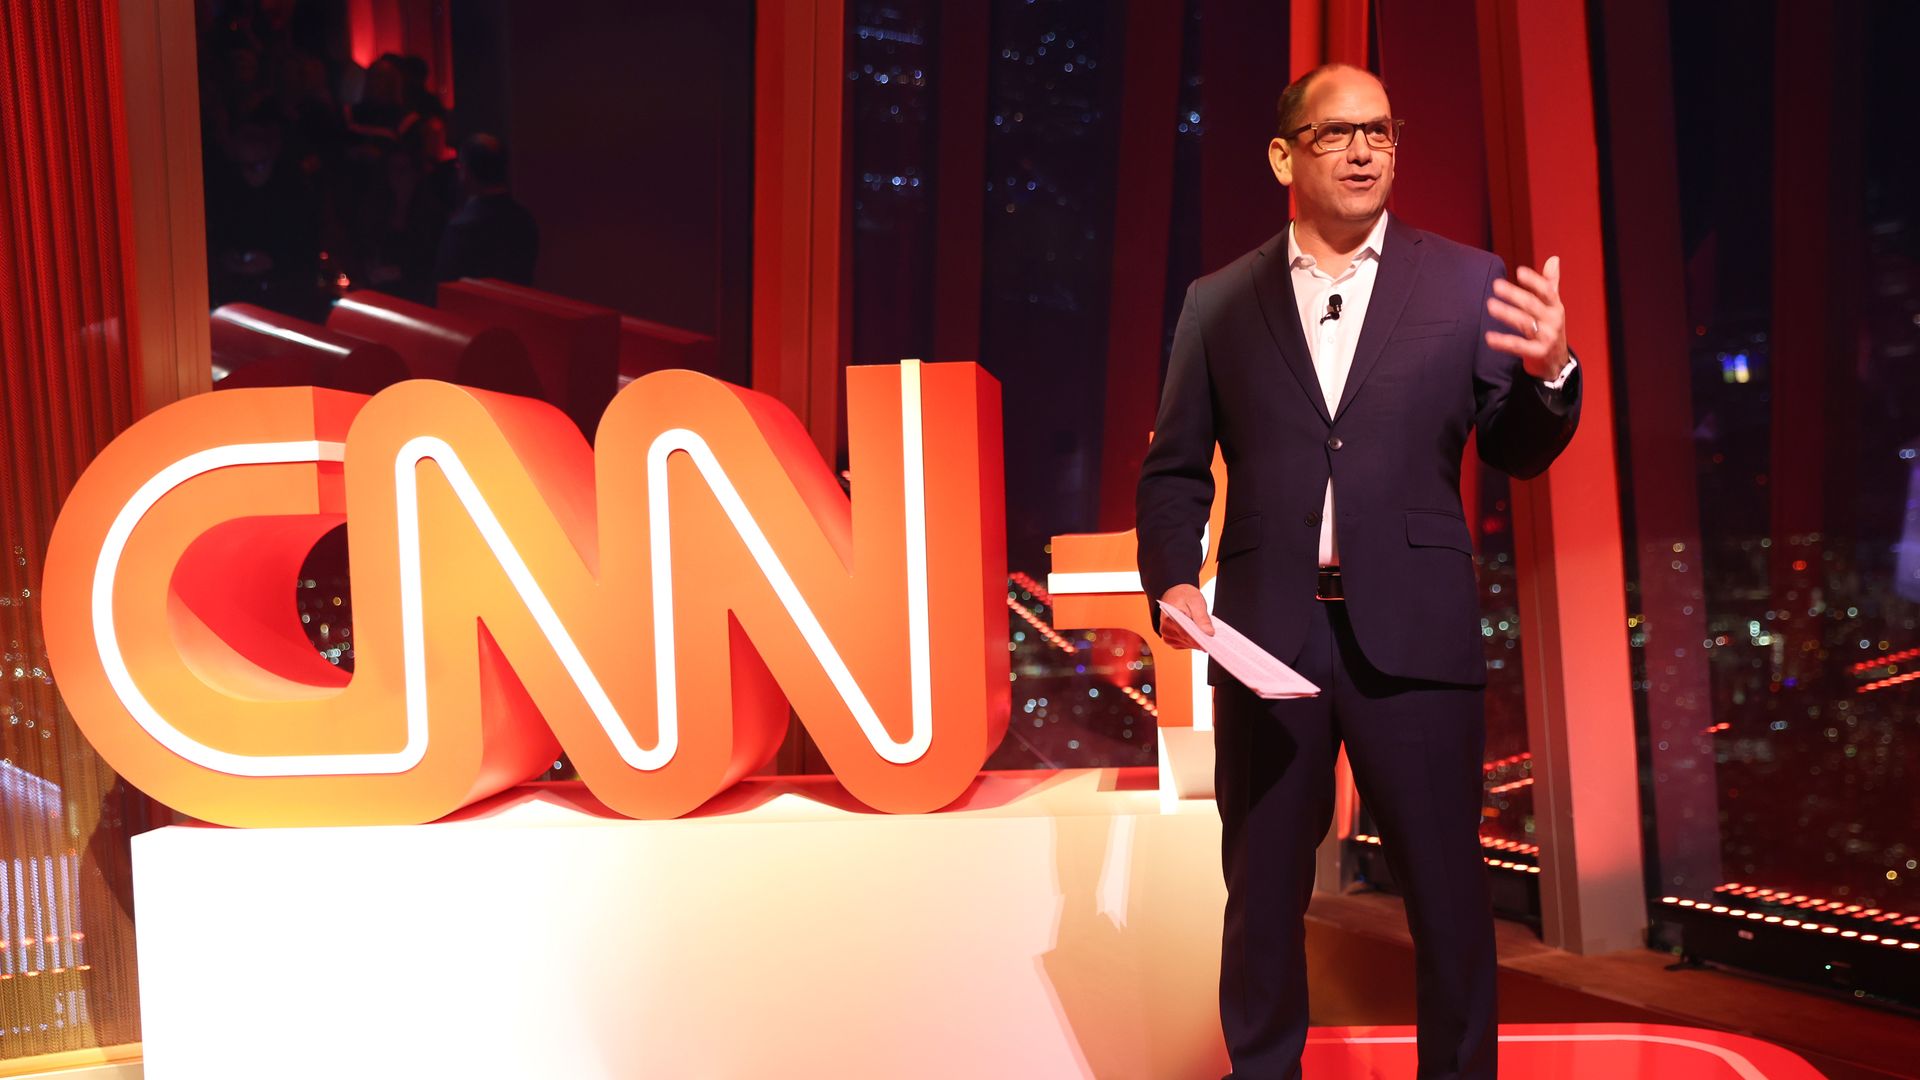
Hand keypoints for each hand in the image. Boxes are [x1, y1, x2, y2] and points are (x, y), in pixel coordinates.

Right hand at [1158, 584, 1212, 649]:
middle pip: (1187, 640)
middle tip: (1216, 640)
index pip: (1185, 633)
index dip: (1199, 639)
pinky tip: (1201, 636)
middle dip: (1202, 640)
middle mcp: (1166, 629)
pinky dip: (1195, 641)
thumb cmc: (1184, 596)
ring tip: (1209, 636)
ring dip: (1199, 641)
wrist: (1174, 595)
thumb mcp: (1196, 601)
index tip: (1211, 642)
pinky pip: (1186, 644)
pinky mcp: (1171, 640)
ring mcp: (1167, 636)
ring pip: (1188, 644)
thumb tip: (1209, 633)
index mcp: (1169, 618)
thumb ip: (1202, 618)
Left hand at [1484, 255, 1569, 381]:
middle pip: (1532, 305)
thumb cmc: (1550, 327)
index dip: (1534, 281)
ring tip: (1490, 306)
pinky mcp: (1538, 353)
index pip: (1547, 291)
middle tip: (1496, 285)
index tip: (1519, 271)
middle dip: (1514, 294)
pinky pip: (1518, 346)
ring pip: (1525, 323)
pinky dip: (1504, 342)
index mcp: (1556, 307)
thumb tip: (1554, 258)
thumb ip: (1550, 283)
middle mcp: (1553, 321)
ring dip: (1507, 314)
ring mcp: (1547, 337)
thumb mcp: (1553, 306)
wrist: (1556, 361)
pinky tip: (1489, 337)